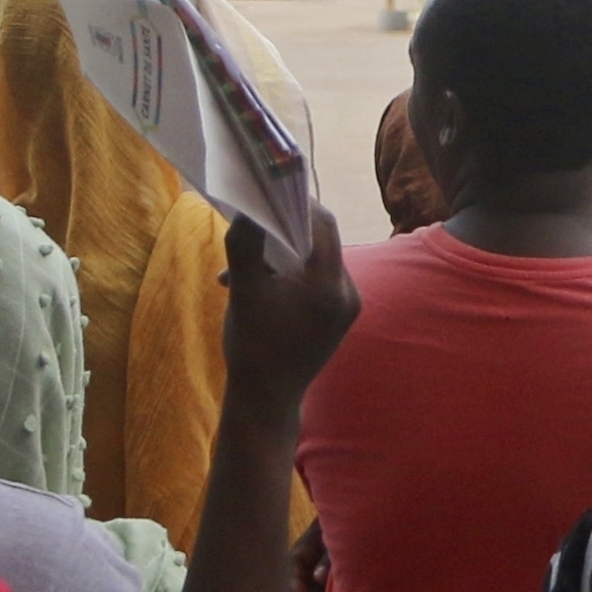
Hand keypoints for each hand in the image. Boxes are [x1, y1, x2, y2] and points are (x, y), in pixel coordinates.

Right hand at [220, 208, 358, 404]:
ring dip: (283, 256)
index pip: (322, 223)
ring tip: (246, 269)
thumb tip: (247, 206)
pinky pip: (318, 281)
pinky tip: (259, 287)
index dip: (296, 202)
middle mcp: (348, 292)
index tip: (269, 192)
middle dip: (284, 232)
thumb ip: (245, 244)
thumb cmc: (253, 347)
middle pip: (320, 241)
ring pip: (316, 261)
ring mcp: (347, 307)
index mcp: (330, 285)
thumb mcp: (243, 291)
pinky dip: (292, 276)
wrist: (266, 400)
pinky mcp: (340, 317)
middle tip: (253, 228)